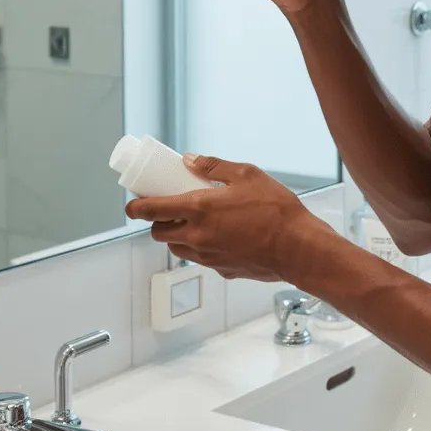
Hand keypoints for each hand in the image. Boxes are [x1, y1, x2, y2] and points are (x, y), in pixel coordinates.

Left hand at [125, 154, 326, 281]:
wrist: (297, 247)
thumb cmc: (276, 210)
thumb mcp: (246, 174)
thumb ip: (214, 166)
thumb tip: (190, 160)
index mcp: (199, 209)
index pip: (153, 211)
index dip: (137, 207)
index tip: (132, 204)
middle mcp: (198, 236)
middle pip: (160, 234)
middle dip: (157, 222)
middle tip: (167, 209)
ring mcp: (208, 256)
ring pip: (178, 248)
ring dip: (177, 236)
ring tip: (193, 222)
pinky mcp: (222, 270)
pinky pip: (201, 258)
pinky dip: (200, 247)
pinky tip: (220, 235)